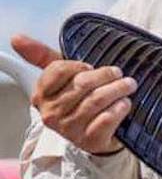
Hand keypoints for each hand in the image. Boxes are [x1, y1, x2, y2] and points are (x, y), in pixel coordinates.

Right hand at [11, 34, 136, 155]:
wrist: (98, 135)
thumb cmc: (80, 102)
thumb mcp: (63, 77)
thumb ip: (43, 57)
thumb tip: (17, 38)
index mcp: (42, 95)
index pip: (58, 70)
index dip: (78, 66)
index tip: (89, 67)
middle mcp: (52, 114)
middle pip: (82, 84)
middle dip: (105, 75)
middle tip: (118, 73)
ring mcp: (70, 129)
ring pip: (96, 100)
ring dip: (116, 89)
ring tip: (128, 85)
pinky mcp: (90, 140)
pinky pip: (107, 118)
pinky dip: (119, 108)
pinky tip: (124, 103)